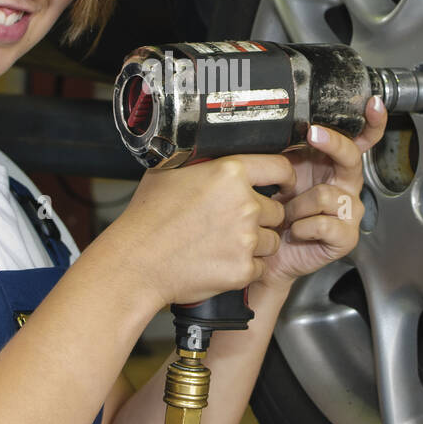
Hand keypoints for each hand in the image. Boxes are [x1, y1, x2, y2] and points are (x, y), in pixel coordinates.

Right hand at [104, 152, 294, 309]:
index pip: (280, 167)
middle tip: (232, 223)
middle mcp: (244, 204)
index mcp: (229, 173)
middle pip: (276, 209)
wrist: (138, 262)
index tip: (284, 182)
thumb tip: (214, 155)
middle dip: (261, 216)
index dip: (284, 176)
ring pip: (271, 239)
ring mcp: (246, 238)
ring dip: (256, 243)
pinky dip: (245, 267)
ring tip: (223, 243)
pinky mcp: (243, 268)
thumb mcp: (170, 171)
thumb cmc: (148, 218)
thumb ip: (203, 162)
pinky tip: (219, 260)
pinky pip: (260, 266)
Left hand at [257, 95, 387, 290]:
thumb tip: (284, 126)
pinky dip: (302, 226)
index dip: (372, 122)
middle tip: (312, 134)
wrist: (271, 251)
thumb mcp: (281, 174)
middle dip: (332, 144)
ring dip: (297, 205)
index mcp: (334, 167)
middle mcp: (347, 186)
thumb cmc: (277, 212)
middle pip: (351, 158)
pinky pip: (323, 223)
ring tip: (286, 215)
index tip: (372, 103)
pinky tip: (296, 231)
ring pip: (325, 195)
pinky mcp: (346, 237)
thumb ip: (289, 151)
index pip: (360, 142)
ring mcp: (350, 212)